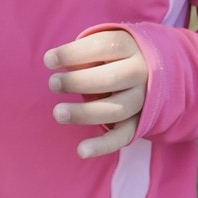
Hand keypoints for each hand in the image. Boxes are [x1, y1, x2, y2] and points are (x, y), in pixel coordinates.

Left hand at [45, 29, 146, 157]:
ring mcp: (142, 99)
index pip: (102, 47)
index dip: (73, 53)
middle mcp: (140, 72)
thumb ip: (82, 53)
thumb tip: (55, 62)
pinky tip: (81, 151)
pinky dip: (103, 146)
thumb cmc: (109, 54)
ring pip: (116, 110)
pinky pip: (123, 136)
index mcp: (128, 47)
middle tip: (52, 84)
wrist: (148, 68)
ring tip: (58, 113)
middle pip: (111, 79)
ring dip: (84, 114)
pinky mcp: (139, 122)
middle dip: (78, 82)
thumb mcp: (100, 46)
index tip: (48, 61)